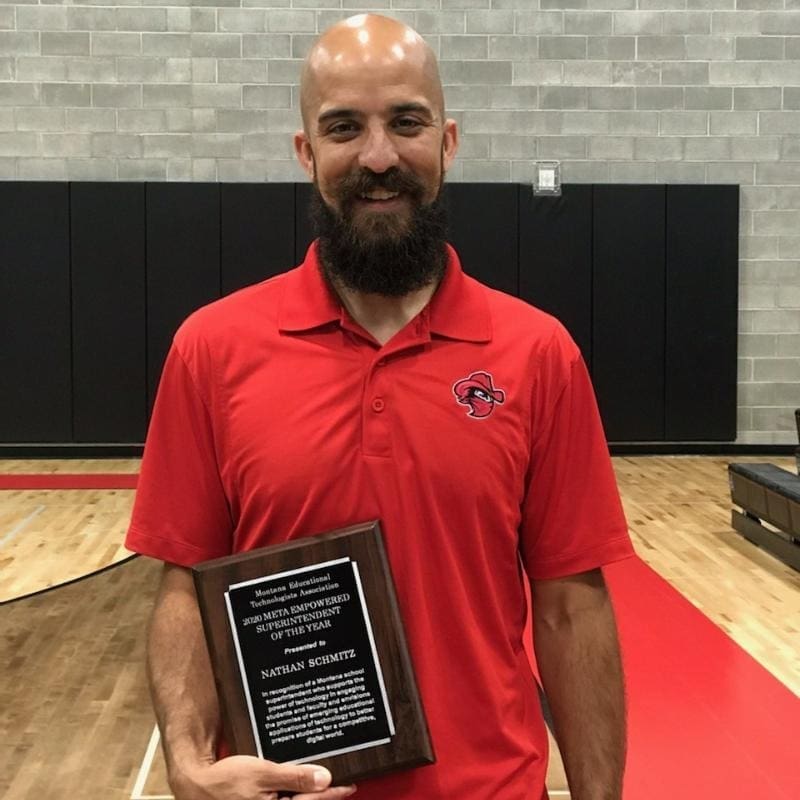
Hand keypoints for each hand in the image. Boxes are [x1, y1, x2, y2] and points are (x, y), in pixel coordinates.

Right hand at [172, 755, 356, 799]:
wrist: (196, 786)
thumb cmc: (225, 781)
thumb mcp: (262, 773)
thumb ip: (294, 777)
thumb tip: (324, 778)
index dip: (333, 794)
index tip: (349, 786)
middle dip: (323, 797)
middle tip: (342, 787)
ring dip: (308, 797)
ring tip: (324, 788)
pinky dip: (294, 796)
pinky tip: (298, 788)